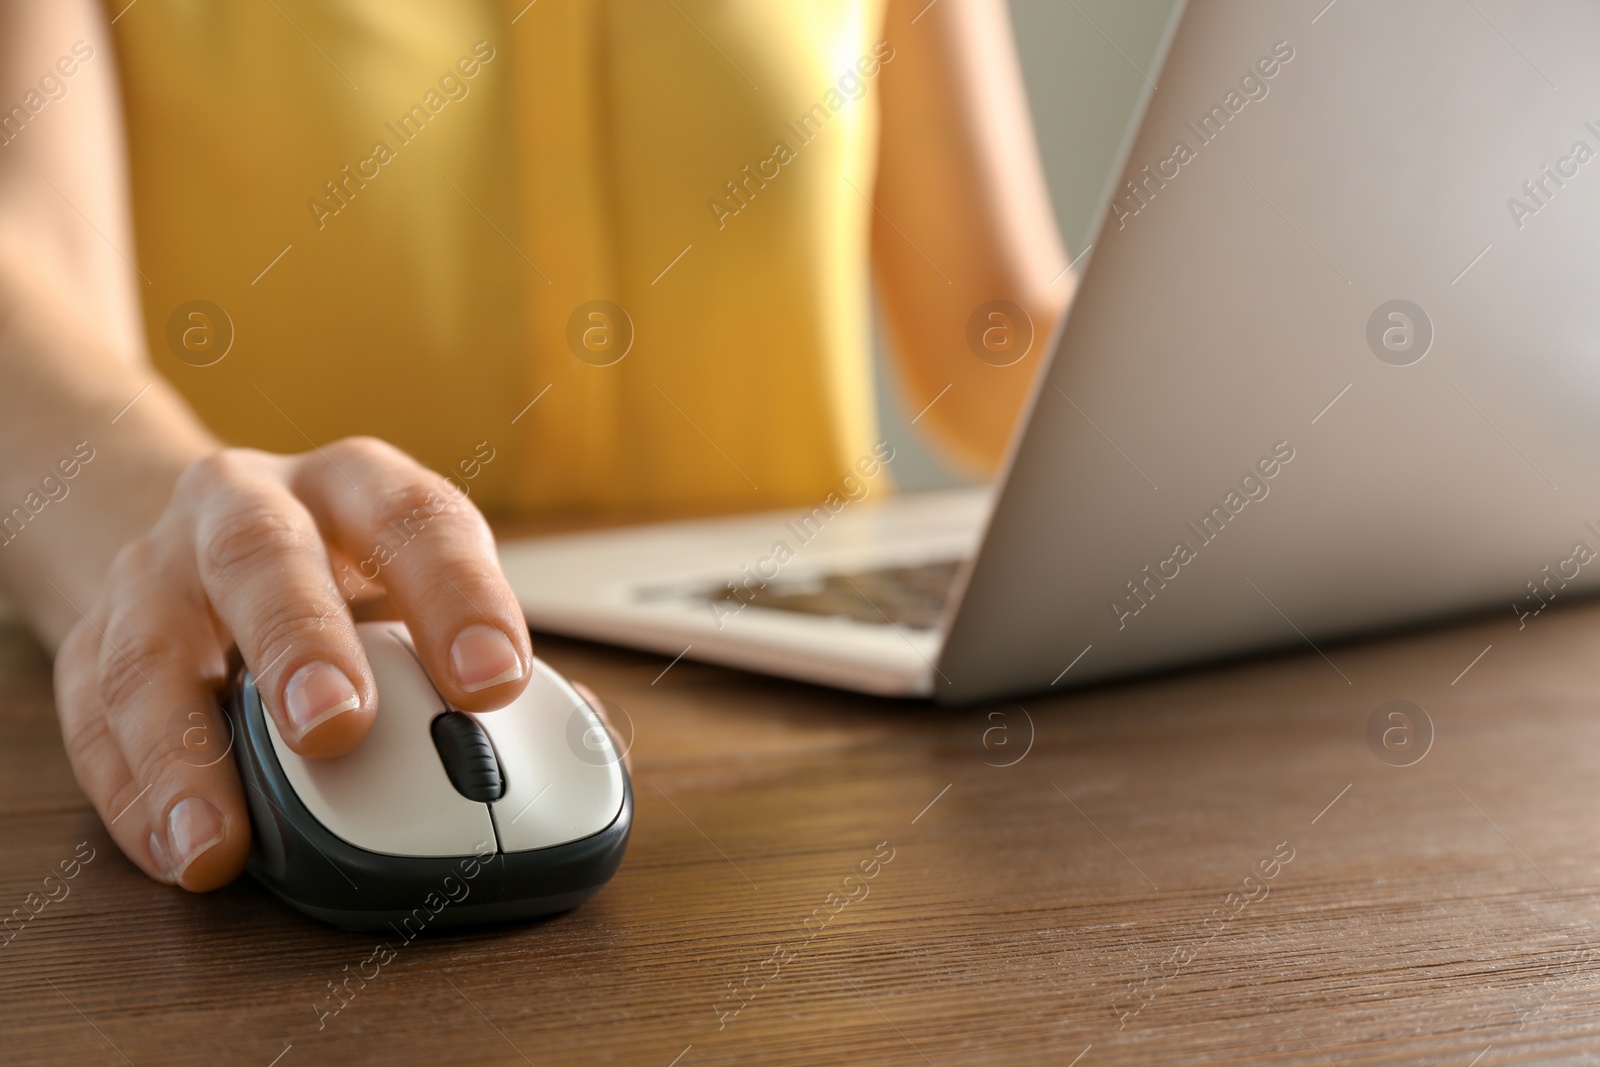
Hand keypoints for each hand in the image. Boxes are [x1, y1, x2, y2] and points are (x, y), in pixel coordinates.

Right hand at [52, 438, 532, 890]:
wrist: (210, 542)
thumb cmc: (348, 577)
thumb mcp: (422, 591)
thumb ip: (493, 665)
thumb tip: (591, 747)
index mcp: (360, 488)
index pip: (417, 520)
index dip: (459, 596)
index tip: (495, 681)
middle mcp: (250, 507)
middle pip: (263, 555)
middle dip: (300, 642)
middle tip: (337, 726)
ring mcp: (159, 571)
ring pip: (152, 644)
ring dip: (186, 747)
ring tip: (222, 837)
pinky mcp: (96, 638)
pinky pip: (95, 716)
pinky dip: (134, 793)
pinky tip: (178, 848)